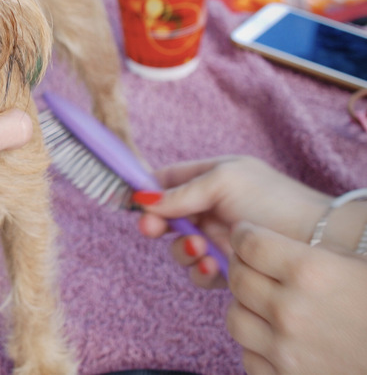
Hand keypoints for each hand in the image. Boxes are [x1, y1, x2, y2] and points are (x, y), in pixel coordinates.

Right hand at [135, 156, 328, 287]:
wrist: (317, 240)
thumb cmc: (274, 201)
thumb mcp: (224, 182)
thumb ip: (181, 191)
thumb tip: (142, 199)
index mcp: (211, 177)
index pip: (167, 180)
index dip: (146, 190)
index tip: (129, 201)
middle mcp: (212, 207)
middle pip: (166, 217)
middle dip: (157, 224)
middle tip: (151, 230)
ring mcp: (219, 238)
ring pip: (179, 247)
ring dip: (181, 249)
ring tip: (197, 249)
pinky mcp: (228, 267)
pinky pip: (199, 271)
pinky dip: (199, 269)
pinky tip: (211, 265)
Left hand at [227, 222, 366, 373]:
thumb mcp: (359, 264)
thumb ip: (315, 250)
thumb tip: (272, 236)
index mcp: (311, 271)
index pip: (249, 243)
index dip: (245, 234)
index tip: (247, 234)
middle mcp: (292, 310)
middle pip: (239, 277)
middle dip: (244, 267)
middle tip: (255, 265)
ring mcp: (288, 350)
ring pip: (236, 316)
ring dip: (247, 306)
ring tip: (266, 303)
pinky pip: (250, 356)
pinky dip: (258, 346)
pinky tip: (278, 337)